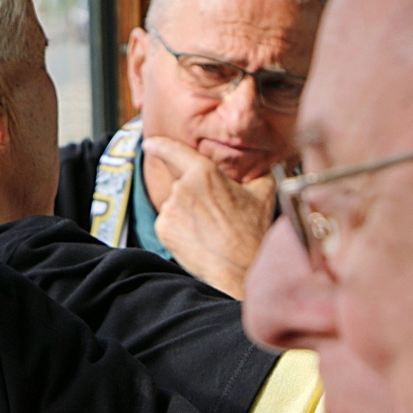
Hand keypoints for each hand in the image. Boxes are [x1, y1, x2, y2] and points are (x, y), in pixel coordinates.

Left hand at [145, 135, 275, 298]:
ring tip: (210, 230)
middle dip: (194, 196)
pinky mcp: (162, 228)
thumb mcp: (263, 194)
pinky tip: (198, 239)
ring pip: (175, 205)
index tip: (150, 143)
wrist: (241, 268)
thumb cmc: (253, 231)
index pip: (174, 151)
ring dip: (187, 213)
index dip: (160, 145)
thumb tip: (261, 162)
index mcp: (204, 173)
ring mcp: (170, 208)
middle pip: (181, 185)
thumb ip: (256, 172)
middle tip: (216, 215)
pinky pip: (168, 222)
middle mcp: (182, 187)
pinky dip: (179, 229)